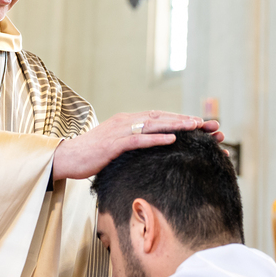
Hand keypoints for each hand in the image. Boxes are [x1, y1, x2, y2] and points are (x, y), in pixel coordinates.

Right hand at [52, 111, 221, 180]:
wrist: (66, 158)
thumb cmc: (91, 156)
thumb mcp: (116, 147)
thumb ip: (132, 144)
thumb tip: (150, 149)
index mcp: (128, 121)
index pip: (160, 118)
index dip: (181, 120)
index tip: (203, 125)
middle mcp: (126, 121)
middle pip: (162, 117)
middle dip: (186, 120)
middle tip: (209, 124)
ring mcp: (119, 131)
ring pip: (153, 124)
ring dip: (176, 124)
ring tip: (196, 127)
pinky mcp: (113, 144)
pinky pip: (139, 139)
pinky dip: (156, 138)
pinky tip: (173, 139)